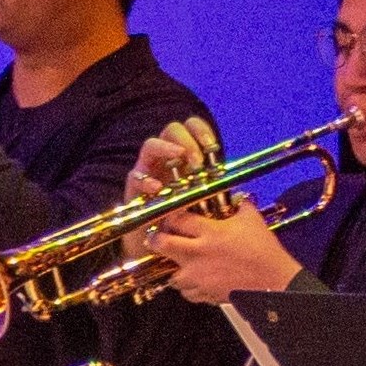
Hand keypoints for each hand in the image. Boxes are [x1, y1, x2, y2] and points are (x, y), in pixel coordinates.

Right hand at [121, 117, 216, 260]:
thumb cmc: (185, 213)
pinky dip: (147, 180)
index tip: (213, 146)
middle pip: (172, 129)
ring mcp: (147, 168)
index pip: (191, 127)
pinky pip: (136, 176)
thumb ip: (213, 182)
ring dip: (167, 149)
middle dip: (187, 141)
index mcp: (184, 152)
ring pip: (151, 145)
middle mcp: (164, 155)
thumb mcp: (203, 195)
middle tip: (197, 161)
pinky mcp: (133, 187)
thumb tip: (231, 176)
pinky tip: (158, 188)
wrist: (160, 238)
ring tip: (179, 159)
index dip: (201, 130)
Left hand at [147, 195, 304, 304]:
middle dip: (155, 240)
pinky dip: (188, 288)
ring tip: (180, 263)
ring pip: (171, 274)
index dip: (170, 216)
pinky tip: (196, 281)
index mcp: (209, 232)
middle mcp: (198, 254)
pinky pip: (187, 293)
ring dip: (173, 268)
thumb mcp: (253, 221)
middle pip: (161, 244)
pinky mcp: (205, 294)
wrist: (274, 283)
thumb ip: (241, 206)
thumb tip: (239, 197)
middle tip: (157, 238)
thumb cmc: (264, 252)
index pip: (177, 219)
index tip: (170, 218)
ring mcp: (199, 277)